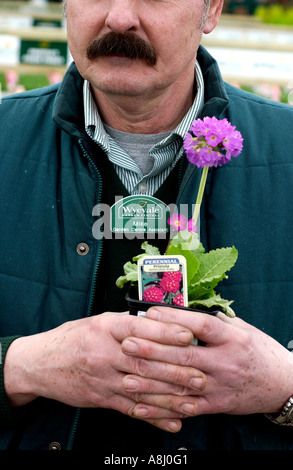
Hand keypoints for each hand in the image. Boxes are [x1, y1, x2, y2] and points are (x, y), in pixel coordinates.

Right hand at [3, 312, 204, 431]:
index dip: (166, 332)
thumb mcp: (99, 322)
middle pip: (144, 362)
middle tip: (201, 376)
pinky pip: (130, 409)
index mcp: (106, 328)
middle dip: (175, 371)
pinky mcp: (101, 398)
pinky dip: (153, 417)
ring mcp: (103, 378)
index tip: (189, 336)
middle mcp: (105, 352)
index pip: (140, 328)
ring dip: (170, 398)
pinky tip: (171, 421)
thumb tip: (161, 320)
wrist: (41, 362)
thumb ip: (127, 323)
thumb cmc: (74, 338)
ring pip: (141, 389)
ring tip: (193, 402)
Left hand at [123, 307, 292, 415]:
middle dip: (153, 349)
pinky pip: (186, 407)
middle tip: (128, 343)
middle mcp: (225, 361)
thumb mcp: (243, 330)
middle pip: (185, 354)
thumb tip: (188, 311)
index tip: (150, 313)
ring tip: (127, 377)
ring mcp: (220, 384)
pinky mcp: (217, 404)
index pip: (200, 325)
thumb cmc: (260, 352)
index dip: (174, 319)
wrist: (282, 383)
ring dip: (152, 381)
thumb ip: (217, 321)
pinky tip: (143, 405)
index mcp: (231, 338)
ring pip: (181, 384)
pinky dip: (163, 408)